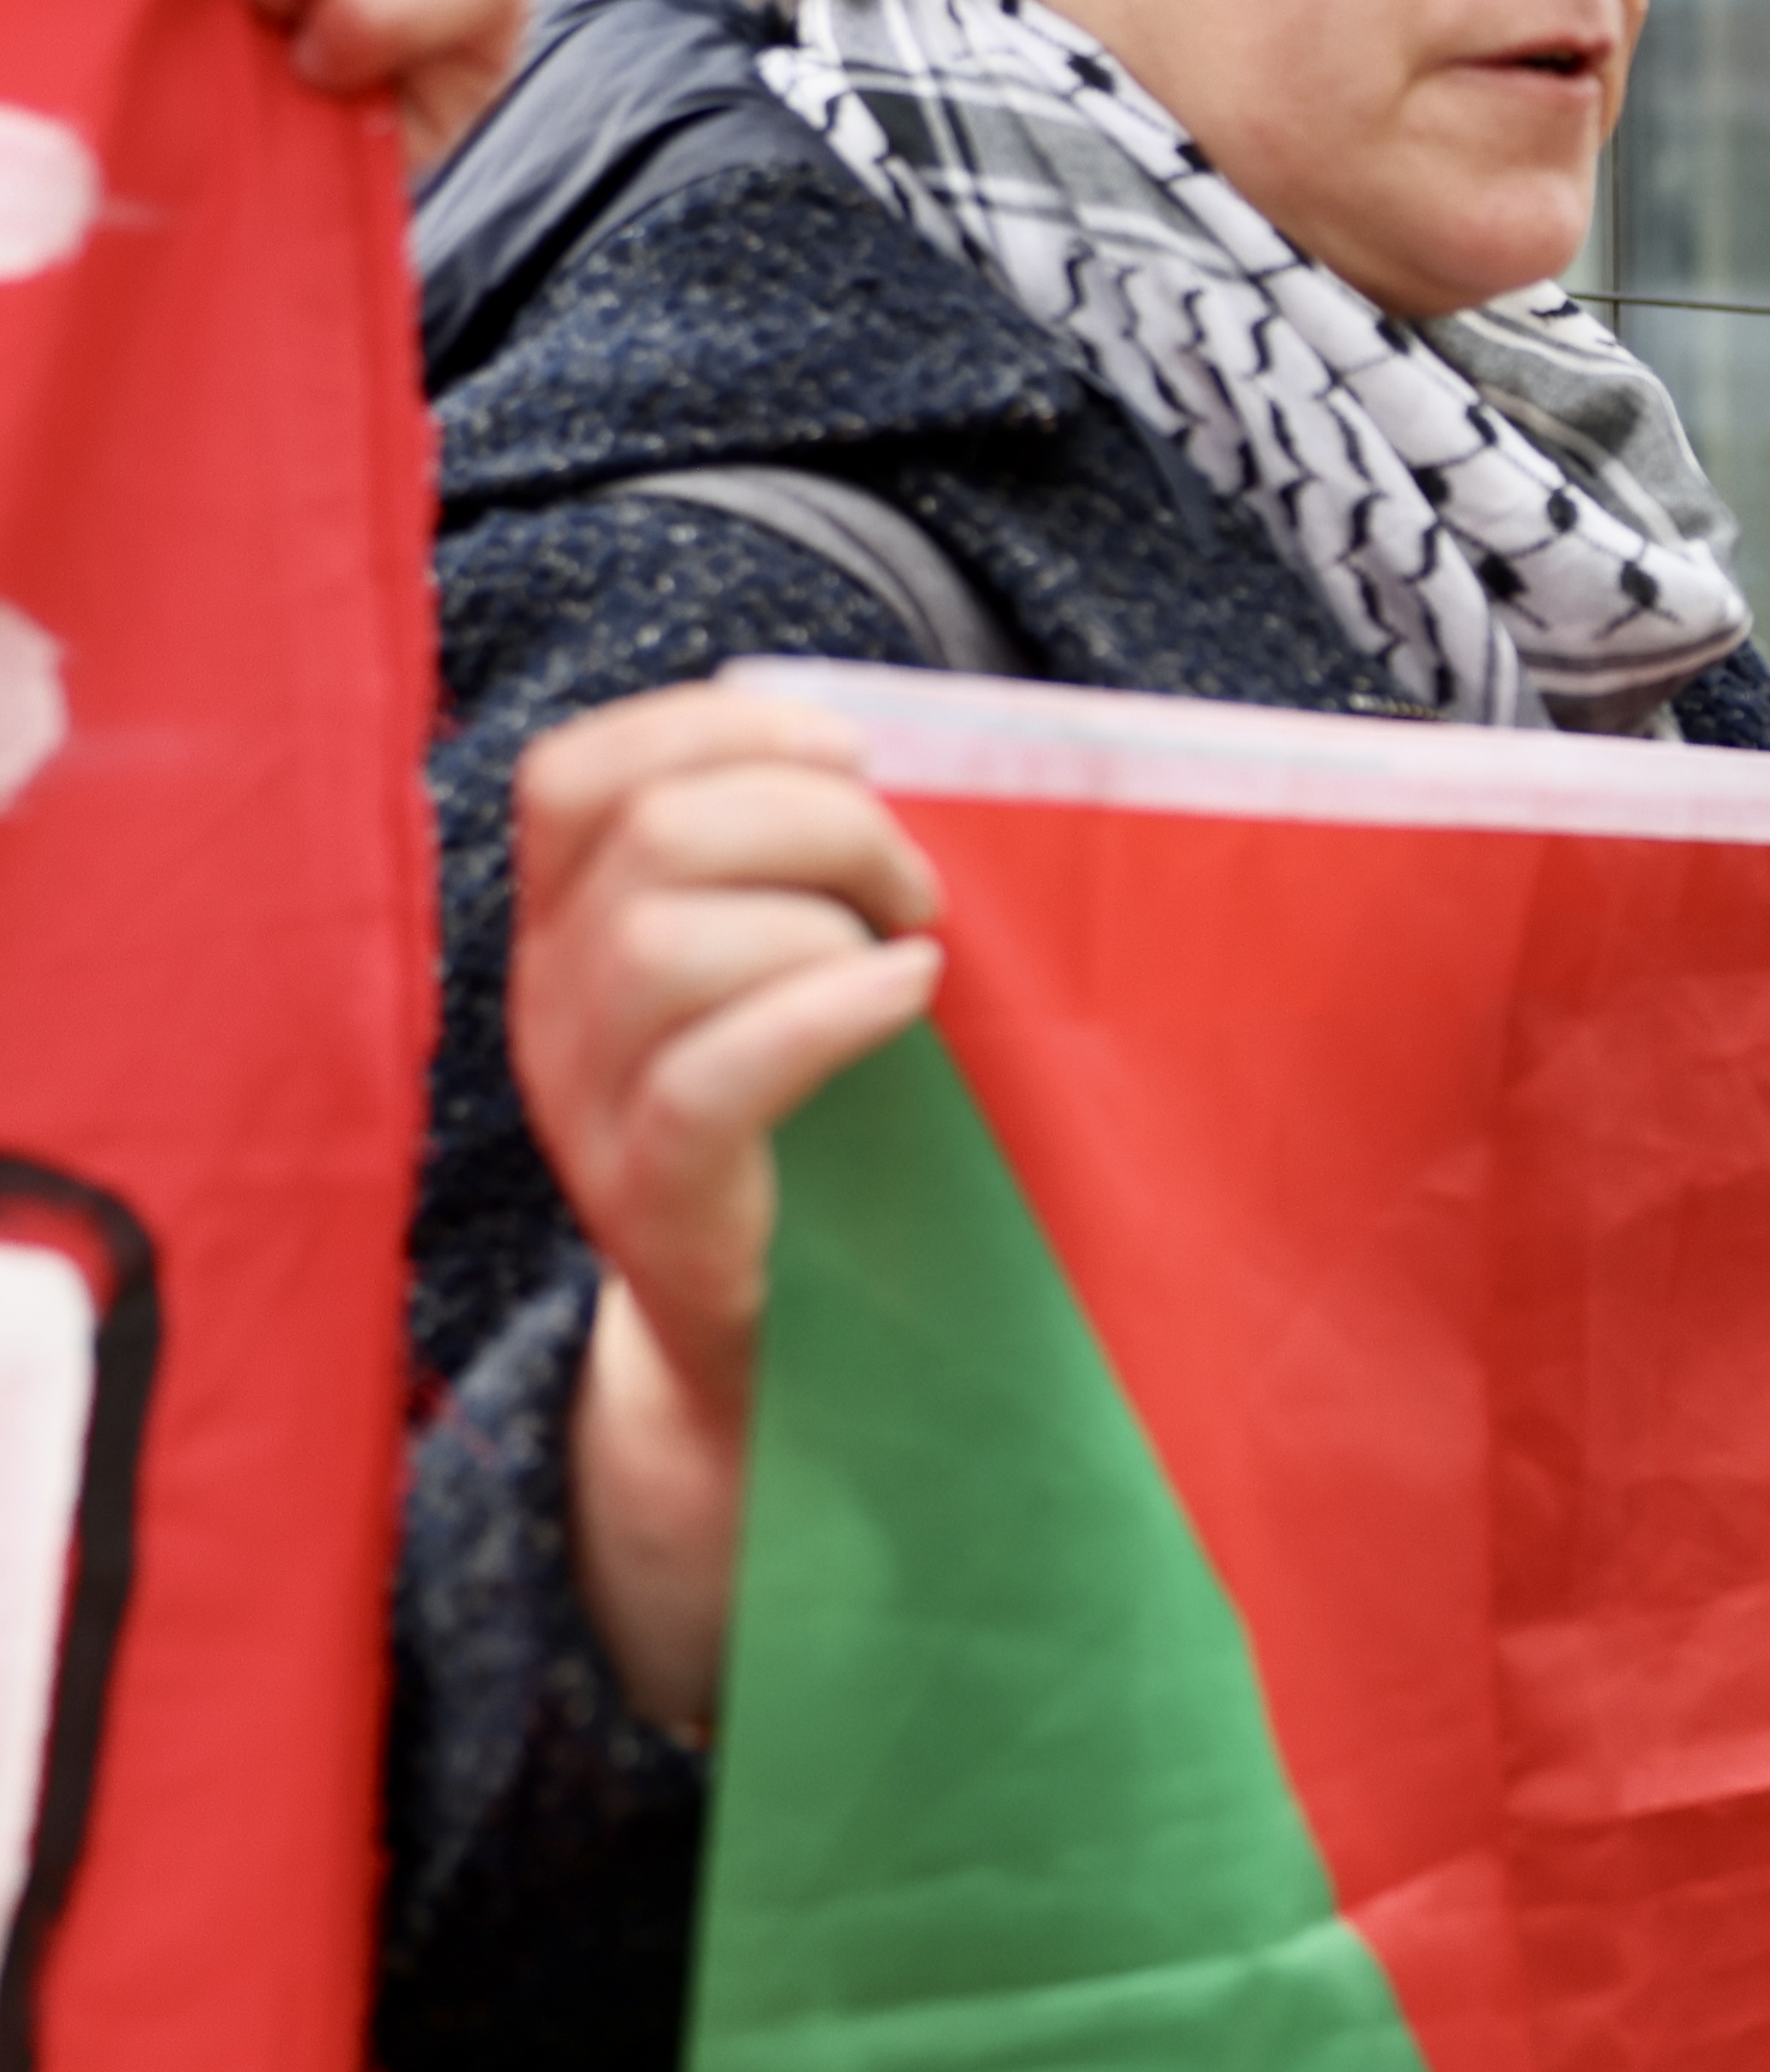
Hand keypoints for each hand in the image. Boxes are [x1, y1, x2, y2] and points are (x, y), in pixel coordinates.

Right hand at [513, 682, 946, 1730]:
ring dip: (826, 914)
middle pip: (652, 833)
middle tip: (915, 888)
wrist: (774, 1345)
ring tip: (912, 954)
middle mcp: (552, 1007)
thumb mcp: (771, 979)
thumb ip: (786, 873)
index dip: (717, 726)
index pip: (579, 773)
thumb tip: (894, 759)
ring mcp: (589, 1109)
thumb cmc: (813, 1132)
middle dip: (820, 820)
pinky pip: (707, 1080)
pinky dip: (825, 1011)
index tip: (852, 754)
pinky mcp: (655, 1202)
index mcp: (569, 931)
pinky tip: (911, 996)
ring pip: (664, 942)